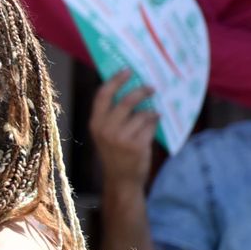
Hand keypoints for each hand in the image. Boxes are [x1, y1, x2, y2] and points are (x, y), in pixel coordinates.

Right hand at [90, 71, 158, 192]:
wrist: (121, 178)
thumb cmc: (116, 151)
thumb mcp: (105, 133)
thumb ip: (111, 114)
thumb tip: (130, 87)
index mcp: (95, 123)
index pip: (102, 95)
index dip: (116, 80)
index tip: (128, 70)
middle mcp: (105, 130)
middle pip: (126, 101)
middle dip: (142, 92)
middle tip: (152, 88)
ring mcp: (121, 138)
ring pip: (142, 113)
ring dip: (150, 112)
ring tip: (153, 114)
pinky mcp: (136, 145)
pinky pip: (150, 125)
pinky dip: (155, 122)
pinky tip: (154, 124)